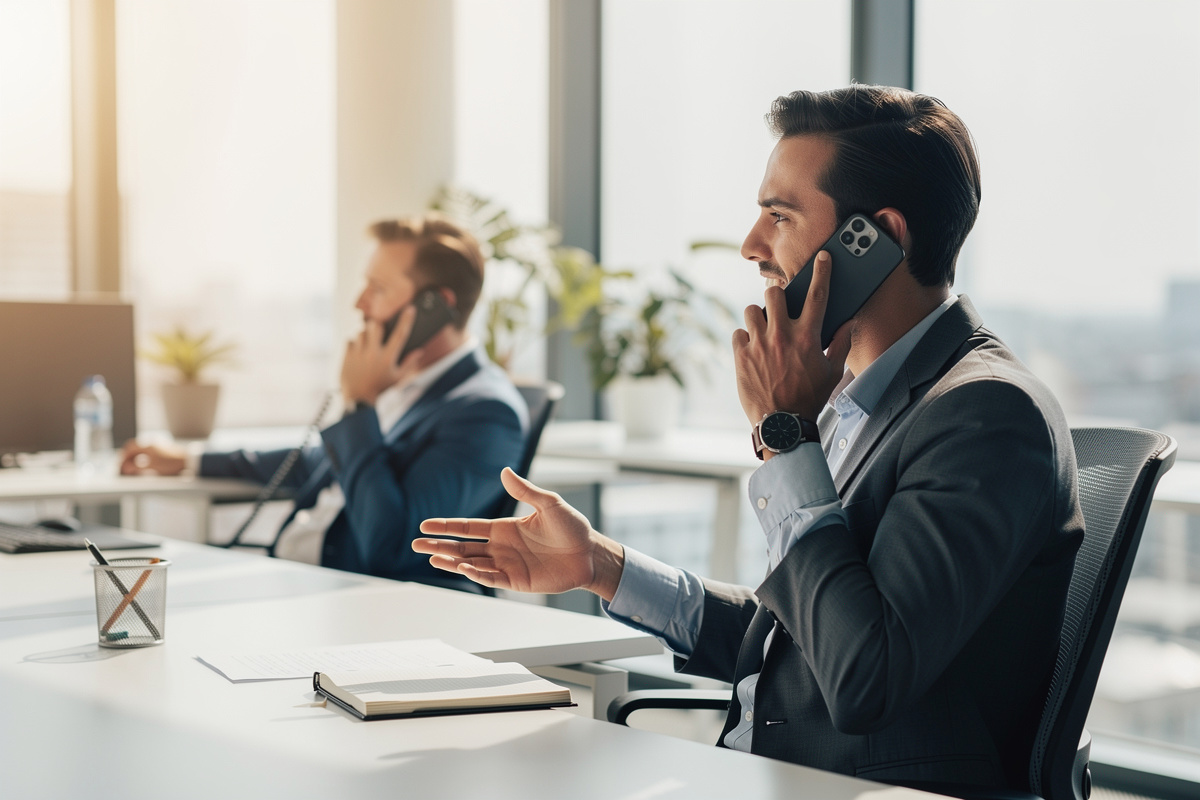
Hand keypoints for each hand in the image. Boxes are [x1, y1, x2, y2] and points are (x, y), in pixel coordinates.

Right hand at [119, 441, 186, 475]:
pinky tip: (143, 467)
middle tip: (125, 467)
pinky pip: (148, 453)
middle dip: (128, 458)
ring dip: (135, 459)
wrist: (188, 460)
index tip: (120, 464)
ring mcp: (157, 446)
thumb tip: (126, 468)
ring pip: (141, 451)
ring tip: (133, 469)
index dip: (123, 456)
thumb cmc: (171, 463)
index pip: (129, 447)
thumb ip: (137, 468)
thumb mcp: (152, 467)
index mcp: (147, 445)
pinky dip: (142, 459)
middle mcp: (151, 443)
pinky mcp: (162, 450)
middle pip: (135, 449)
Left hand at [339, 306, 421, 406]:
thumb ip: (409, 364)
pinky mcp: (347, 356)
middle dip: (378, 326)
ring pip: (361, 332)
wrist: (358, 400)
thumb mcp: (398, 378)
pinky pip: (350, 340)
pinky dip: (354, 343)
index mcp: (388, 358)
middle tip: (379, 333)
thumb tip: (420, 351)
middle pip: (376, 326)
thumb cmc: (380, 389)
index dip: (406, 320)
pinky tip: (358, 351)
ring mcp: (358, 354)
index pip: (400, 334)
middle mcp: (373, 353)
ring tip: (368, 344)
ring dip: (365, 335)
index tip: (410, 309)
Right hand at [413, 468, 625, 599]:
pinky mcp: (516, 582)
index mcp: (504, 528)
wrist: (590, 553)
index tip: (425, 525)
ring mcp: (507, 565)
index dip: (447, 526)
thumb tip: (504, 471)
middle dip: (440, 546)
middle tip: (416, 545)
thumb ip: (525, 491)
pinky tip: (462, 568)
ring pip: (472, 564)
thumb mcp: (549, 504)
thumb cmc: (572, 527)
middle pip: (463, 547)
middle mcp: (501, 547)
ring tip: (432, 558)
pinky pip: (491, 578)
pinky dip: (476, 574)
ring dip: (452, 562)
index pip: (468, 527)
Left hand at [733, 250, 851, 428]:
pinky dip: (744, 338)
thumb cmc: (809, 398)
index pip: (818, 295)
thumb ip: (841, 345)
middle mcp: (782, 335)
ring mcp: (759, 344)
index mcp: (808, 337)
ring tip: (763, 330)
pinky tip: (751, 349)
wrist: (782, 424)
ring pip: (751, 310)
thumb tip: (848, 325)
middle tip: (780, 307)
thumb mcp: (832, 373)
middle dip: (777, 296)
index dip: (822, 272)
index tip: (823, 257)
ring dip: (758, 316)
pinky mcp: (741, 356)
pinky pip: (737, 333)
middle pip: (774, 294)